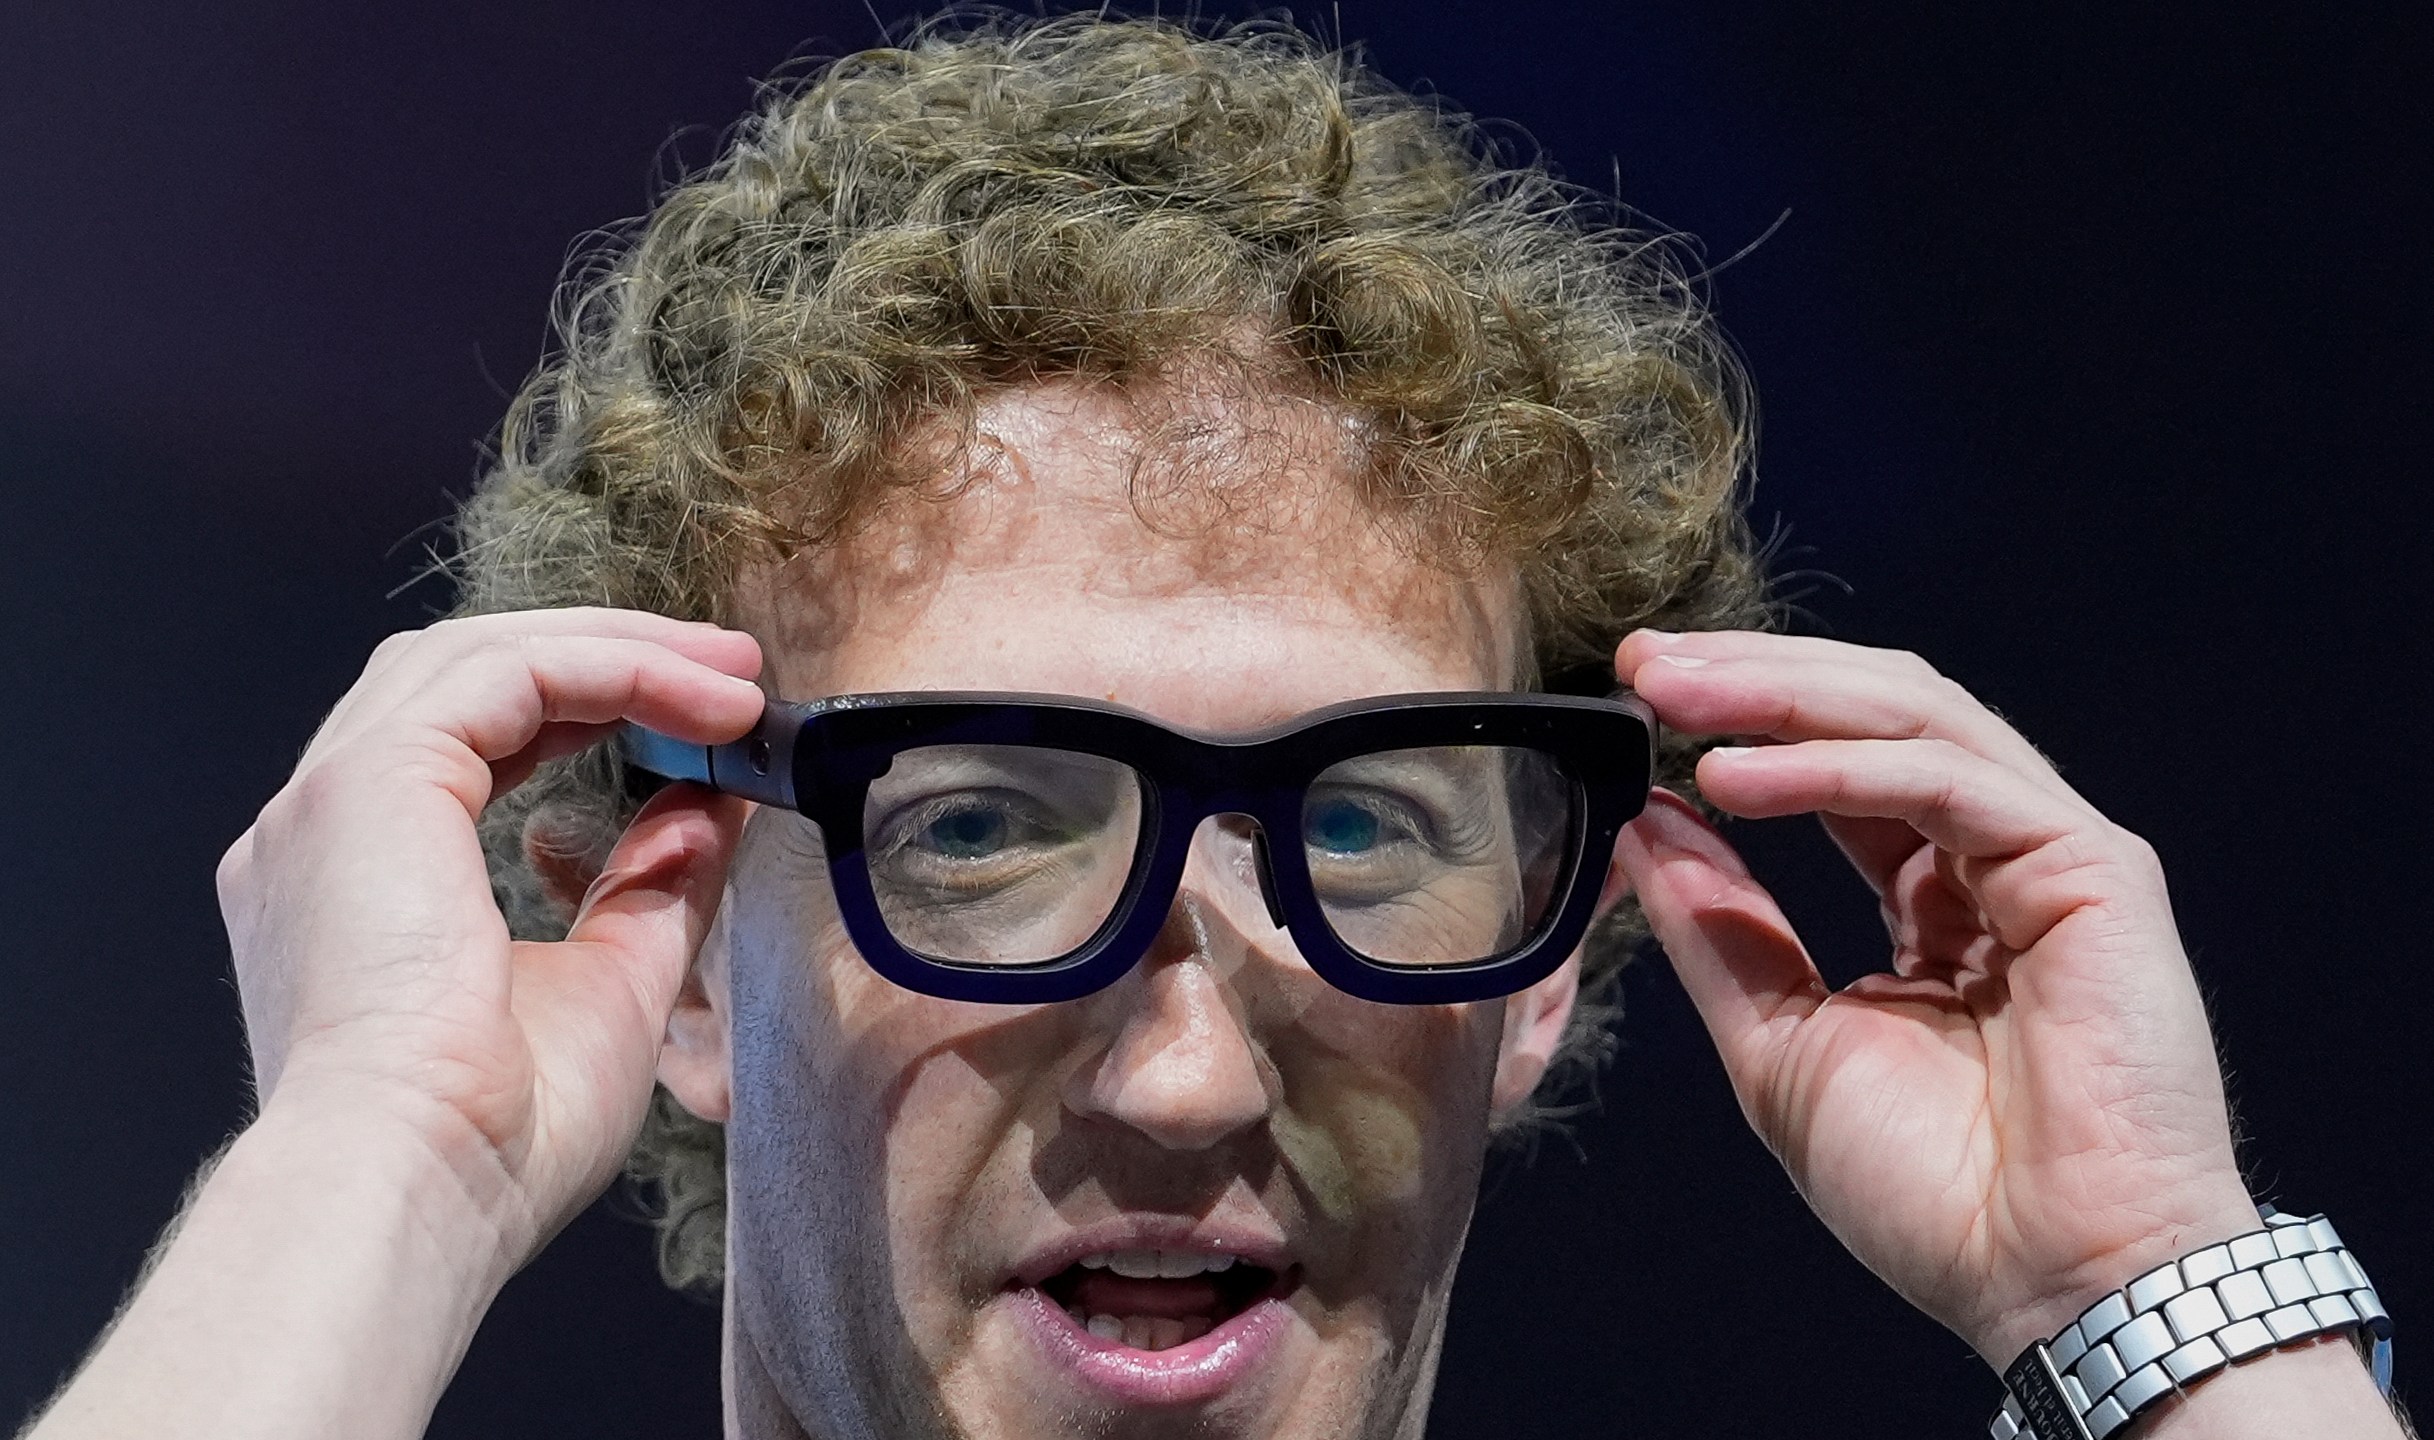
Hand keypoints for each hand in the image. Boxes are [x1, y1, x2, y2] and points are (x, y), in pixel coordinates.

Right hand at [214, 607, 764, 1258]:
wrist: (416, 1189)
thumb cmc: (496, 1138)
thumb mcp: (610, 985)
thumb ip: (650, 886)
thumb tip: (705, 807)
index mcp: (358, 885)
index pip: (471, 740)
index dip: (590, 708)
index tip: (703, 721)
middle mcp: (323, 831)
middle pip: (464, 675)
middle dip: (608, 657)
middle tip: (731, 670)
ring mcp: (330, 800)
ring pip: (480, 657)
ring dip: (618, 650)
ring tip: (732, 675)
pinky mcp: (367, 782)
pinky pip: (505, 676)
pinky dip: (612, 669)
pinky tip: (702, 700)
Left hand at [1612, 629, 2258, 1364]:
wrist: (2047, 1284)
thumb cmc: (1934, 1191)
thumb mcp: (1781, 1040)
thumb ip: (1720, 927)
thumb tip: (1641, 824)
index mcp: (1933, 898)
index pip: (1836, 762)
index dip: (1741, 719)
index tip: (1634, 697)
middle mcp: (1994, 858)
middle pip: (1875, 713)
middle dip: (1751, 679)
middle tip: (1642, 664)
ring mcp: (2048, 855)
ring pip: (1915, 719)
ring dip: (1781, 697)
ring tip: (1670, 694)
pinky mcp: (2091, 870)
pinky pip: (1948, 783)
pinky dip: (1834, 768)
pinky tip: (1738, 777)